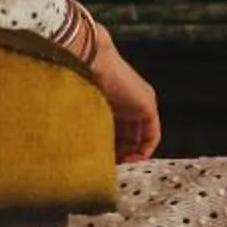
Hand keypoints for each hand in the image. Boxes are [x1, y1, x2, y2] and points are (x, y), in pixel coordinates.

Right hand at [88, 23, 160, 162]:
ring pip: (140, 137)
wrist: (89, 60)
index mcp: (114, 102)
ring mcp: (141, 103)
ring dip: (131, 154)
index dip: (111, 149)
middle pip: (130, 137)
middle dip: (121, 154)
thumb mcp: (83, 109)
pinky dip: (145, 150)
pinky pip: (152, 134)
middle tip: (109, 166)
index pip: (118, 132)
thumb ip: (86, 126)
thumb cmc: (78, 81)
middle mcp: (130, 103)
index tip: (101, 161)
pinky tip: (132, 160)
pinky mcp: (148, 105)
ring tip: (117, 166)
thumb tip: (74, 149)